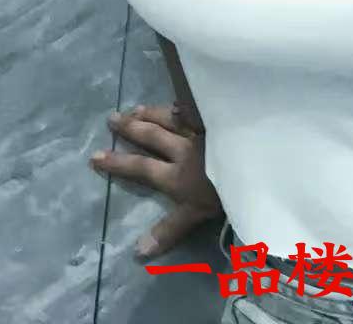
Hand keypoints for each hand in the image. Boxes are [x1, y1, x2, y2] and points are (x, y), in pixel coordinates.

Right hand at [89, 102, 222, 258]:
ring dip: (151, 113)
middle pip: (152, 136)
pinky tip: (176, 100)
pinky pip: (196, 108)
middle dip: (130, 128)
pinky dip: (183, 103)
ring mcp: (201, 130)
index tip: (94, 156)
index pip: (141, 168)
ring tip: (135, 108)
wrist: (257, 164)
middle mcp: (184, 148)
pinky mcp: (218, 118)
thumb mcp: (197, 216)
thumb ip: (167, 230)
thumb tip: (138, 252)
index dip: (117, 163)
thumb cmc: (227, 193)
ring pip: (171, 118)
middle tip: (111, 118)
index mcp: (176, 174)